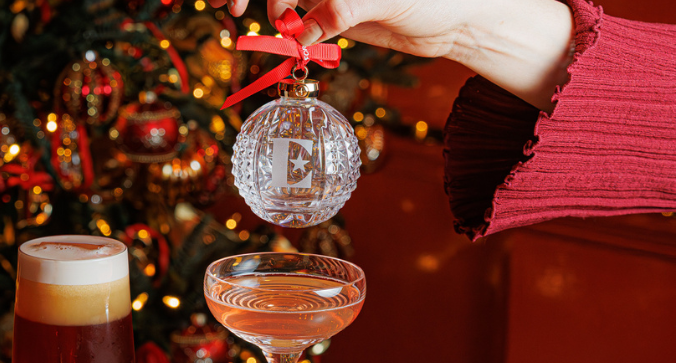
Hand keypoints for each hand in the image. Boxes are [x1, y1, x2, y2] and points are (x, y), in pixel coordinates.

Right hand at [207, 0, 477, 57]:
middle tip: (230, 8)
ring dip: (262, 7)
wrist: (454, 23)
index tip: (246, 1)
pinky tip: (275, 37)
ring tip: (255, 24)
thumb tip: (301, 30)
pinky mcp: (327, 11)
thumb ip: (344, 9)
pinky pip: (293, 18)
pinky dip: (279, 29)